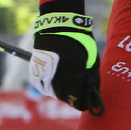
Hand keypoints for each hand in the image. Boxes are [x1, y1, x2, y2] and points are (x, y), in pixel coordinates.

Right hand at [31, 0, 103, 114]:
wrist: (57, 27)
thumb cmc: (79, 43)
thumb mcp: (92, 61)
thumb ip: (93, 82)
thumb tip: (95, 102)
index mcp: (71, 77)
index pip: (78, 102)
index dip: (85, 100)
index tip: (89, 94)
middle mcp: (54, 81)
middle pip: (66, 99)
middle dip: (75, 94)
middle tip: (79, 81)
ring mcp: (43, 79)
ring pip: (55, 94)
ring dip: (63, 90)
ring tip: (68, 74)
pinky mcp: (35, 76)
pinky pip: (45, 88)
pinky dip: (52, 84)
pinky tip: (58, 73)